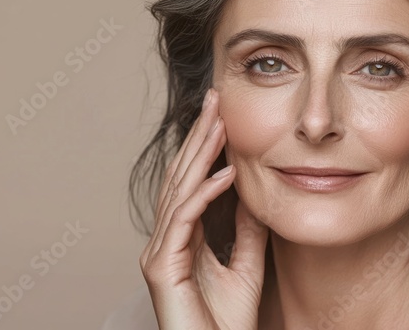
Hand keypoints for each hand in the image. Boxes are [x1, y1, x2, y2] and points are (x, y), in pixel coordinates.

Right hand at [139, 88, 268, 329]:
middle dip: (198, 138)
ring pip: (179, 191)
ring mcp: (158, 252)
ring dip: (200, 156)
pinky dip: (205, 193)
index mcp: (180, 238)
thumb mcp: (246, 265)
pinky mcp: (160, 266)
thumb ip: (246, 229)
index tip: (221, 119)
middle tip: (213, 101)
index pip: (190, 183)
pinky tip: (226, 172)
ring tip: (219, 123)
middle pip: (181, 178)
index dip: (204, 150)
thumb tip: (250, 194)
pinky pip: (184, 220)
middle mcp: (163, 239)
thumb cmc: (227, 322)